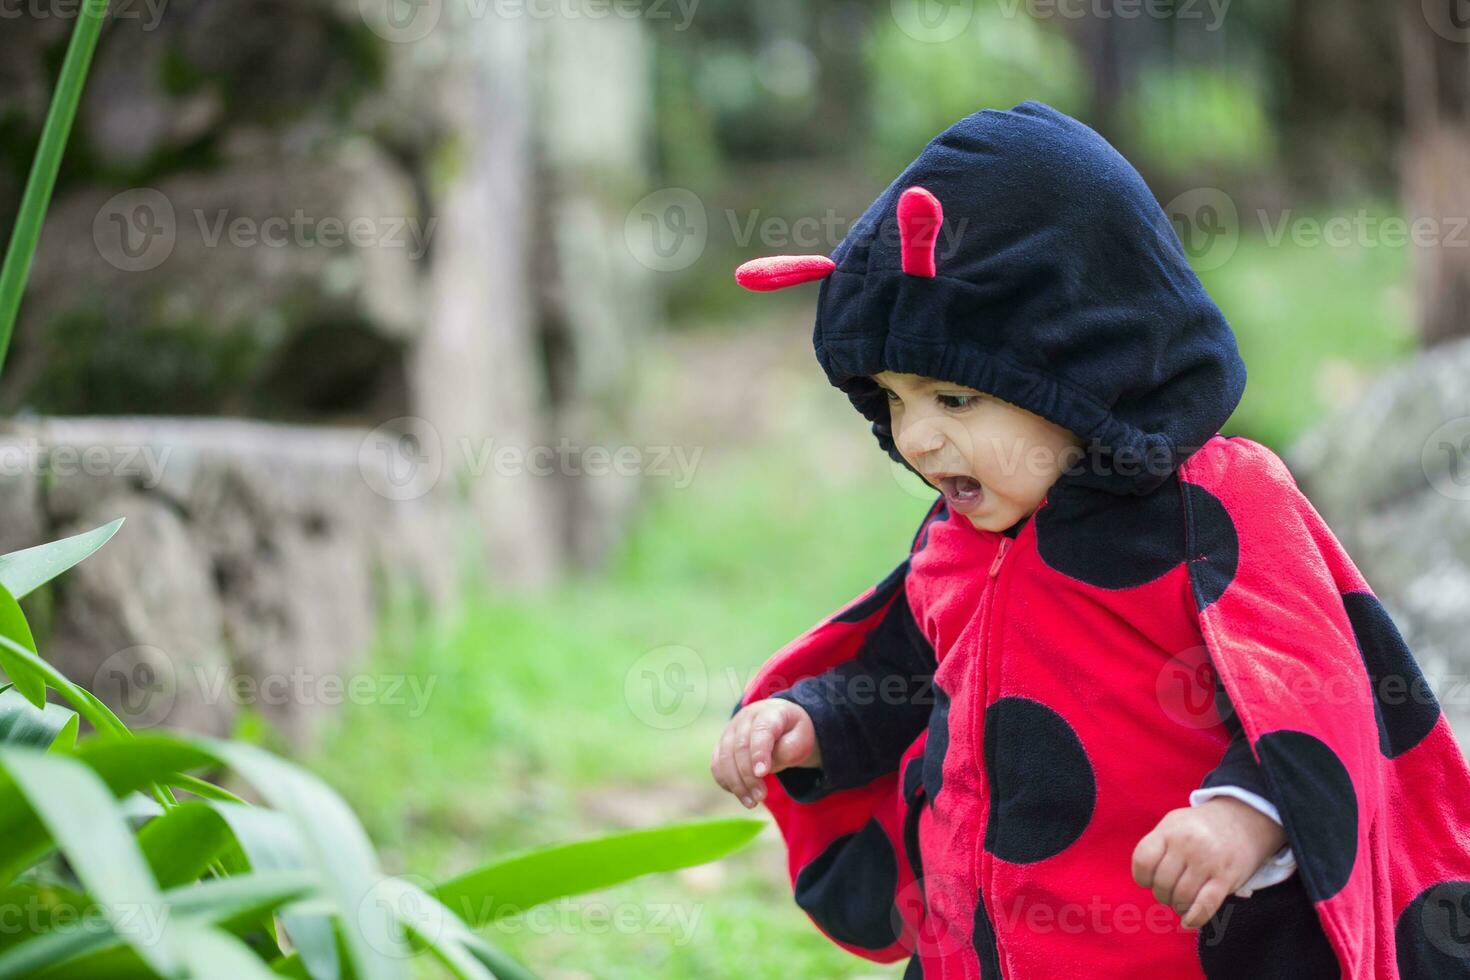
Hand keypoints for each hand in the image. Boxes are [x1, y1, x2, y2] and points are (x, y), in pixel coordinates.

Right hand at [710, 698, 819, 808]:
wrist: (781, 722)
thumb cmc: (793, 732)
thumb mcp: (802, 738)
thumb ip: (788, 749)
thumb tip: (764, 768)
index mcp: (769, 712)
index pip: (761, 730)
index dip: (759, 752)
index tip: (762, 774)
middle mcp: (745, 718)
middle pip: (740, 747)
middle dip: (748, 775)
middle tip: (761, 797)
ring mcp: (731, 730)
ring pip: (724, 757)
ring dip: (736, 783)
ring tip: (751, 802)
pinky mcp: (722, 744)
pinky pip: (717, 764)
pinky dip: (725, 781)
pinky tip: (741, 795)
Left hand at [1131, 797, 1288, 928]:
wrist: (1245, 818)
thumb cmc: (1201, 827)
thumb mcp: (1174, 823)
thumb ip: (1157, 846)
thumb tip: (1145, 879)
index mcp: (1169, 830)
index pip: (1143, 861)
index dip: (1142, 877)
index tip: (1148, 881)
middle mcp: (1187, 844)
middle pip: (1162, 883)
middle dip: (1162, 894)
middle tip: (1170, 892)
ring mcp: (1207, 861)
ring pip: (1182, 897)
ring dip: (1178, 906)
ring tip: (1181, 902)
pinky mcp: (1226, 877)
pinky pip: (1205, 905)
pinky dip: (1194, 918)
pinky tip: (1189, 921)